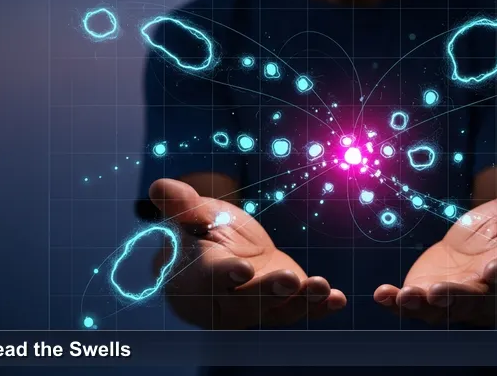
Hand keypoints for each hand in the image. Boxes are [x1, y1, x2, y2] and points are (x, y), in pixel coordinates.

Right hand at [150, 178, 346, 328]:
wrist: (225, 253)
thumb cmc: (203, 234)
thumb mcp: (195, 216)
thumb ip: (182, 207)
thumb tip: (159, 186)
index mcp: (198, 277)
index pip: (210, 279)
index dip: (225, 275)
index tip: (242, 269)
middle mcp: (225, 301)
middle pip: (246, 301)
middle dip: (268, 292)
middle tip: (289, 280)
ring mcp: (256, 308)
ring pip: (277, 309)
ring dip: (301, 301)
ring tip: (322, 287)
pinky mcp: (282, 306)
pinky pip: (300, 310)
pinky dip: (319, 308)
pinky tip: (337, 299)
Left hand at [373, 173, 496, 325]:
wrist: (481, 246)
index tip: (495, 271)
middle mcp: (485, 294)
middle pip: (473, 300)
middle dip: (456, 298)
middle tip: (440, 292)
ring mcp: (455, 300)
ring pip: (440, 309)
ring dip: (422, 305)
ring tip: (403, 296)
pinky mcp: (428, 298)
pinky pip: (413, 305)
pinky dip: (396, 302)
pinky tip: (381, 294)